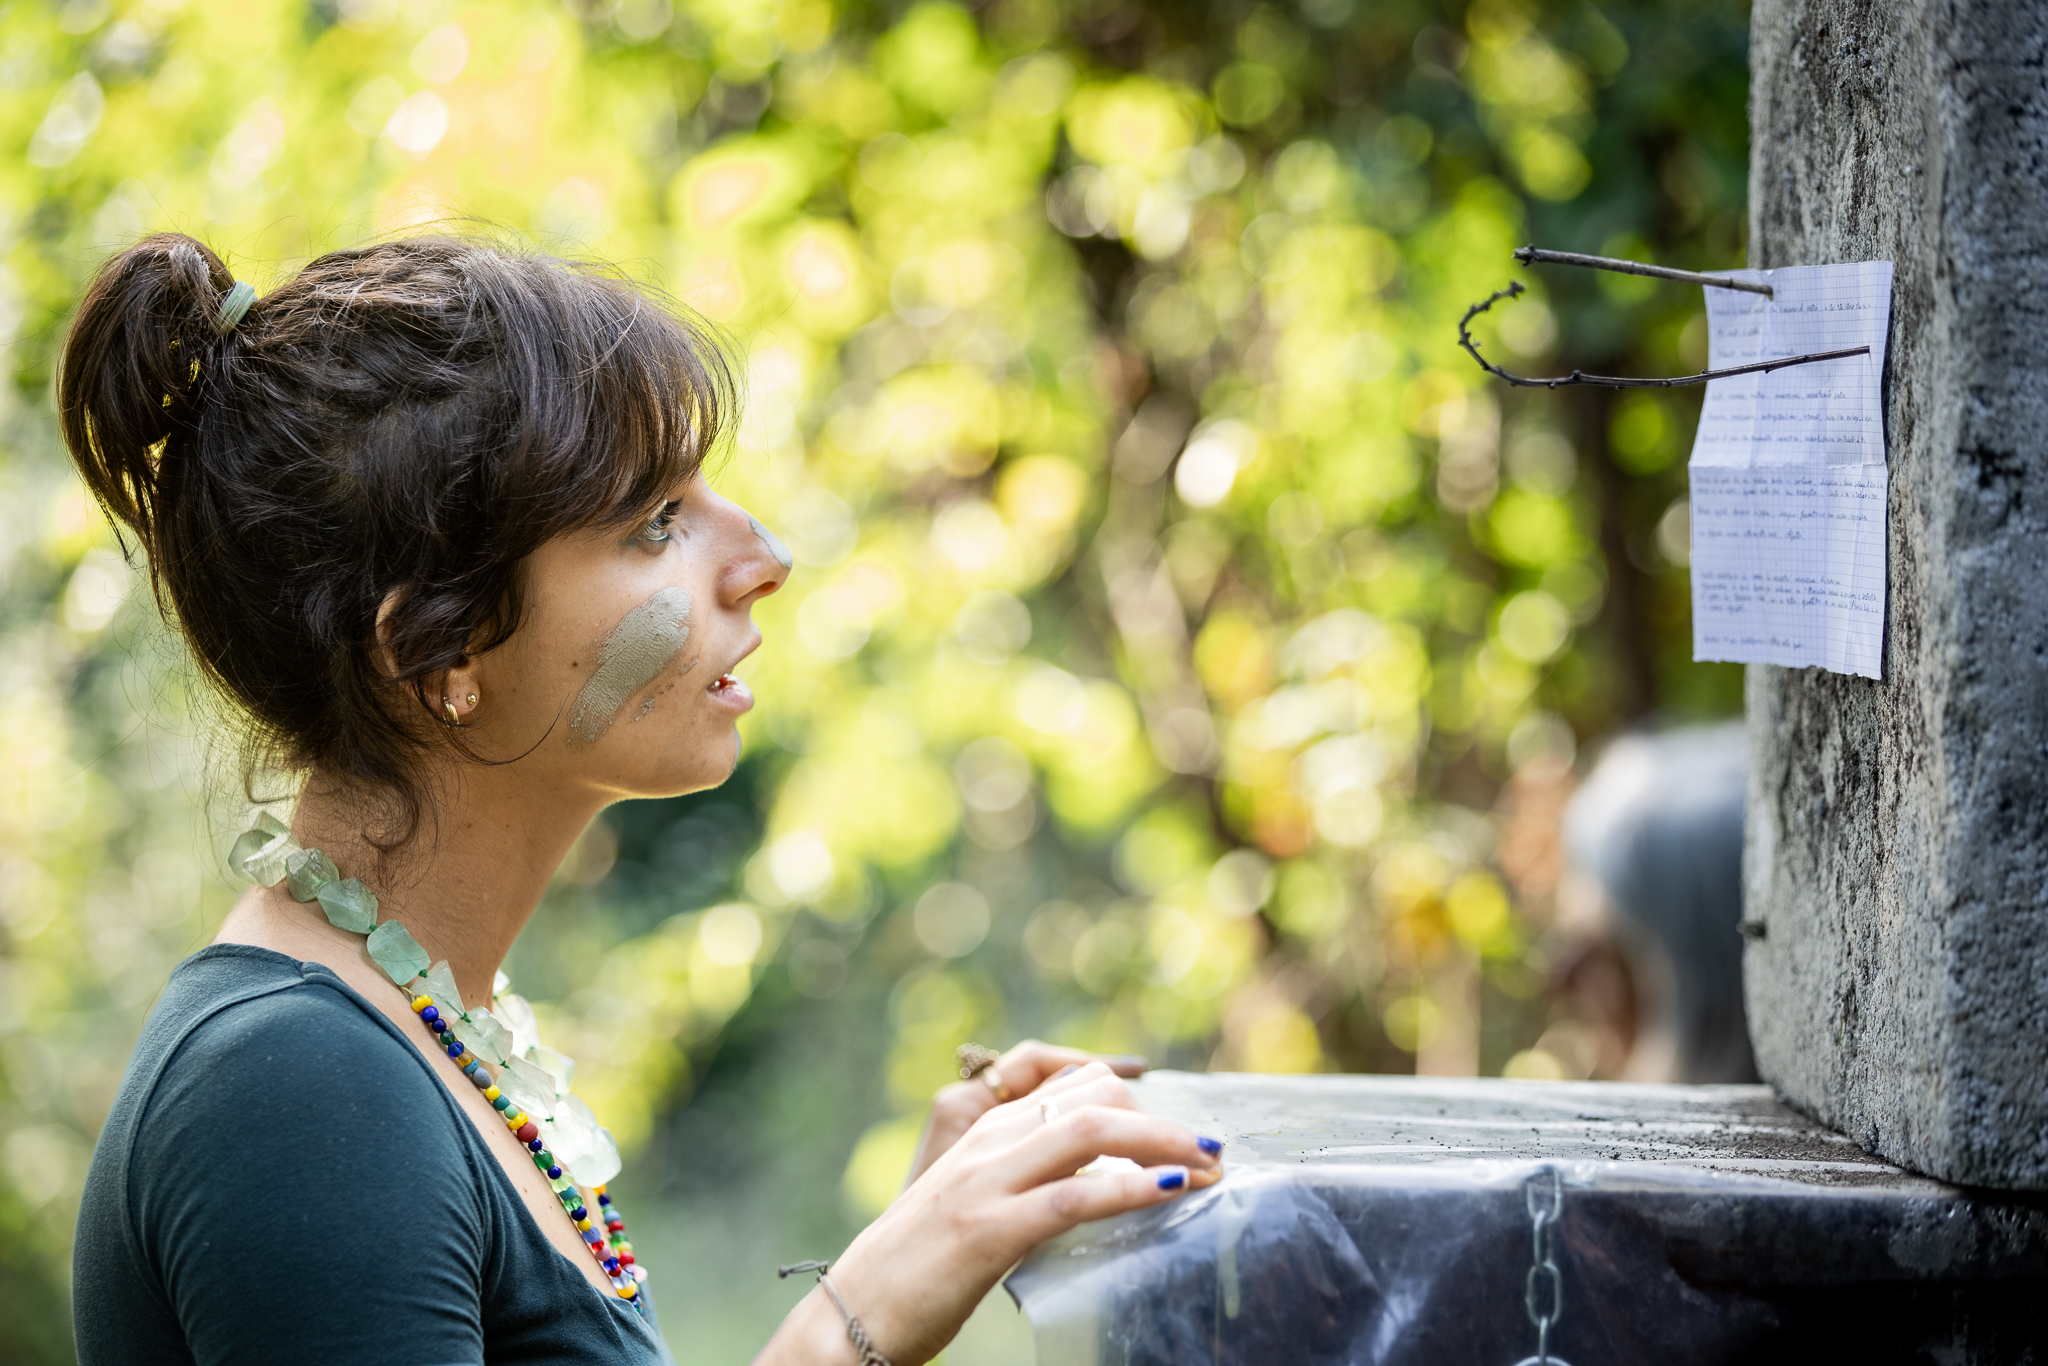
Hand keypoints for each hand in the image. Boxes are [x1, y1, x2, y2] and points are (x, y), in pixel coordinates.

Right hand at [760, 1063, 1222, 1365]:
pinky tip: (1169, 1192)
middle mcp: (987, 1146)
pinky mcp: (988, 1231)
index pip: (1072, 1086)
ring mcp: (986, 1184)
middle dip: (1162, 1120)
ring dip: (1164, 1144)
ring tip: (1211, 1165)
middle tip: (1211, 1152)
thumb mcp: (970, 1210)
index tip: (1179, 1135)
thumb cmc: (912, 1274)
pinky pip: (1073, 1197)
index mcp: (982, 1136)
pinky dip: (1129, 1188)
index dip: (1136, 1102)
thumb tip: (1087, 1184)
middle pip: (1092, 1098)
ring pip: (1090, 1133)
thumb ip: (1019, 1184)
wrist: (849, 1317)